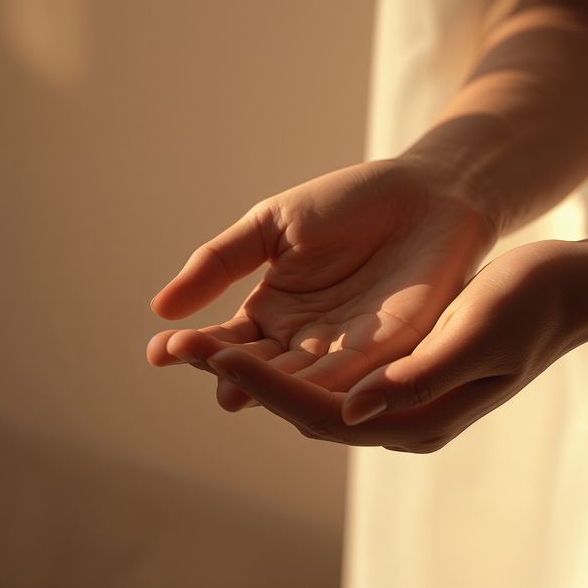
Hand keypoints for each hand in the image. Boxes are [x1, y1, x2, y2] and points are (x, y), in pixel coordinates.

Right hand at [147, 158, 493, 409]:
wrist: (428, 193)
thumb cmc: (353, 203)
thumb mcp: (274, 226)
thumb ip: (222, 262)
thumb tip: (160, 308)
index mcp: (273, 313)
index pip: (226, 343)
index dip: (193, 348)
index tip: (159, 350)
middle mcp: (305, 343)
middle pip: (257, 370)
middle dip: (223, 367)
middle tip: (191, 359)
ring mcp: (347, 353)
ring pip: (299, 384)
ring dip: (267, 386)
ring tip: (232, 383)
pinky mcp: (393, 354)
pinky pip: (354, 380)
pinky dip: (325, 390)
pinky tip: (298, 394)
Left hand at [199, 240, 580, 451]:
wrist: (564, 291)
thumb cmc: (529, 307)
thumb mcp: (479, 336)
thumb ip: (420, 378)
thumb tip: (351, 409)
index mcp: (418, 419)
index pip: (323, 415)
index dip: (266, 388)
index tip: (216, 356)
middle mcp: (400, 419)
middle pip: (303, 408)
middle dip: (243, 380)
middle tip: (182, 349)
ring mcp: (396, 398)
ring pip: (307, 391)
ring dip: (254, 368)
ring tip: (198, 342)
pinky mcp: (394, 371)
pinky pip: (325, 372)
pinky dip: (283, 355)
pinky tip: (253, 332)